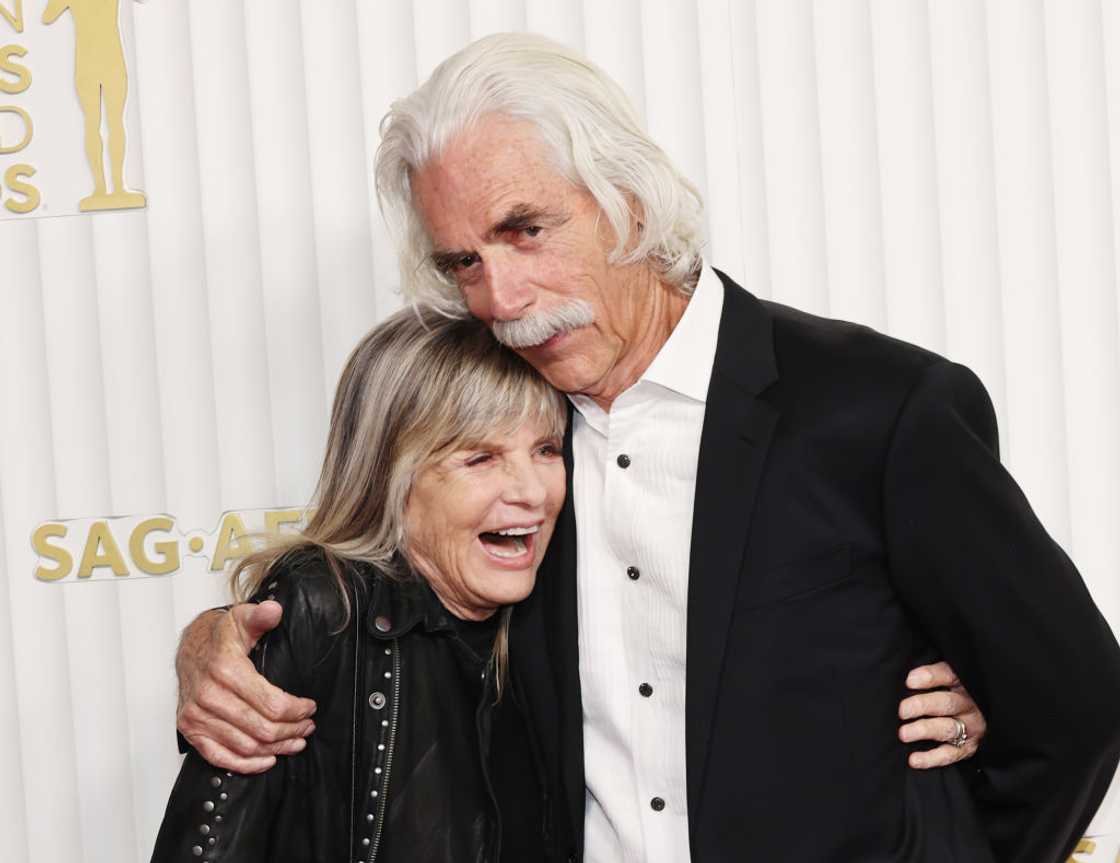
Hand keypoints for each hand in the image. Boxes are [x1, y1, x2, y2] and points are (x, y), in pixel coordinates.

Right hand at [175, 602, 316, 773]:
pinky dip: (246, 765)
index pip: (272, 704)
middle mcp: (208, 696)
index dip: (297, 710)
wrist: (190, 649)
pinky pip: (219, 757)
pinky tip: (266, 759)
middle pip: (262, 729)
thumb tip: (274, 611)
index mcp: (225, 670)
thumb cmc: (221, 637)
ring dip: (275, 749)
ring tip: (295, 741)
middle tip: (307, 727)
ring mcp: (197, 716)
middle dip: (292, 730)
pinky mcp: (190, 729)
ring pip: (245, 746)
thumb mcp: (242, 618)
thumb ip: (260, 615)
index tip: (310, 708)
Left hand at [898, 661, 986, 767]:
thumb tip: (902, 677)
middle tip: (902, 711)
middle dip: (922, 705)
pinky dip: (931, 758)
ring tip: (904, 734)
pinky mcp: (967, 749)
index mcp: (962, 683)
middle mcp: (968, 705)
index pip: (948, 675)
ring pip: (947, 728)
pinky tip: (913, 759)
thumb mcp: (946, 680)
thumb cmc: (948, 694)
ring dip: (924, 730)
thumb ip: (929, 678)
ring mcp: (970, 728)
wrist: (979, 721)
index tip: (909, 681)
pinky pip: (949, 755)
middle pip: (946, 703)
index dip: (929, 677)